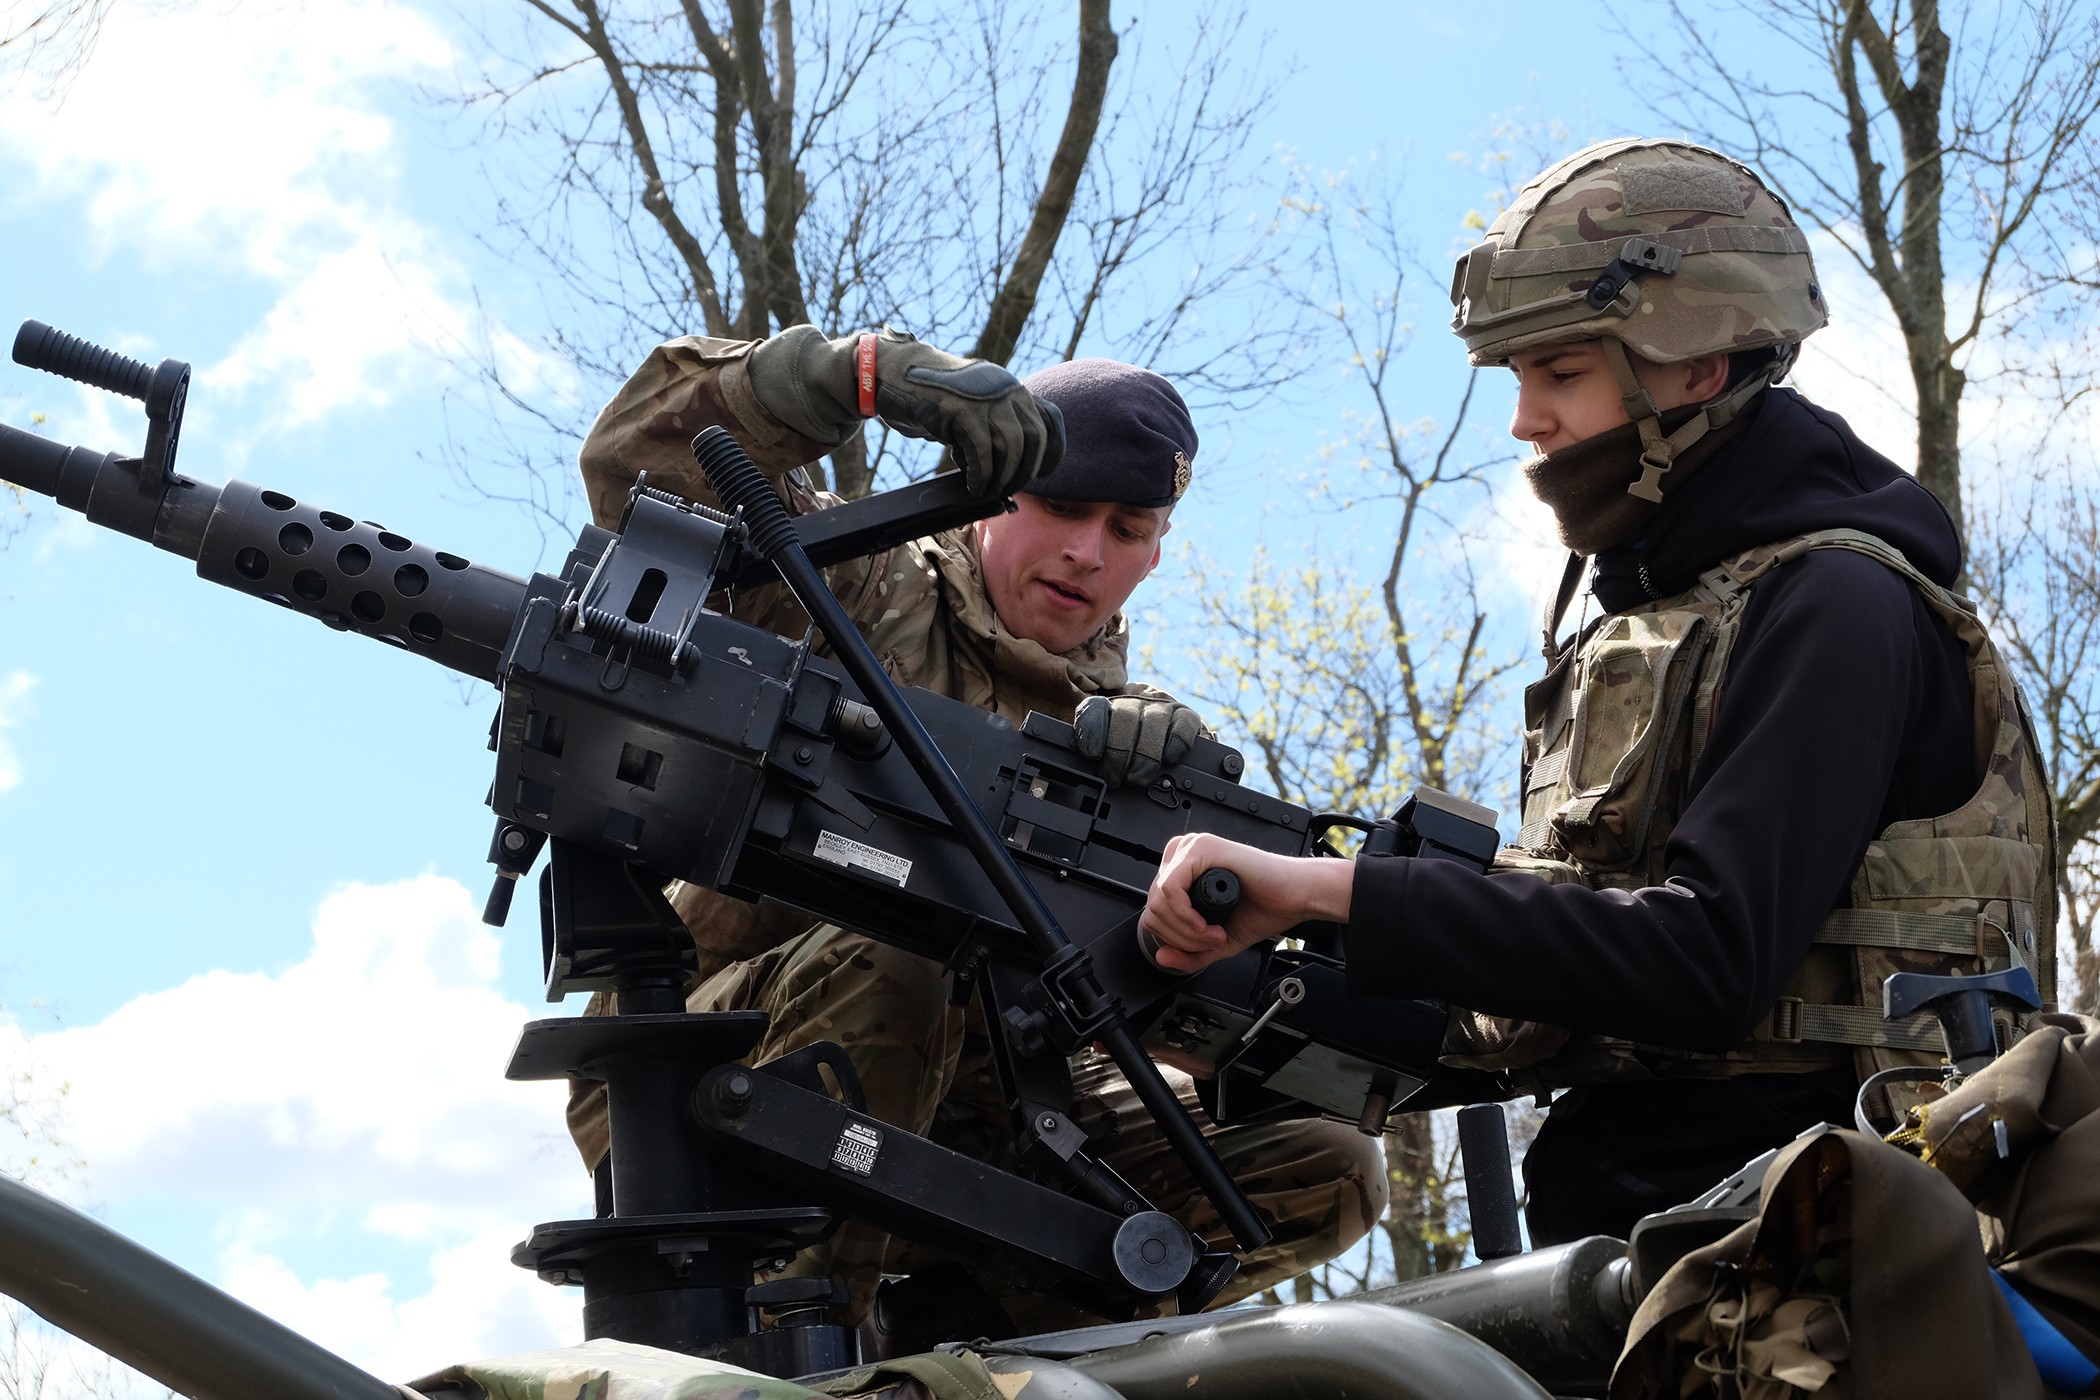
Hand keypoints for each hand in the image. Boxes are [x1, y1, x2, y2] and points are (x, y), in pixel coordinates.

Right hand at [747, 325, 1062, 496]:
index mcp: (1011, 387)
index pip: (1050, 419)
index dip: (1051, 451)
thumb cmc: (931, 398)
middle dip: (1025, 471)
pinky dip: (980, 474)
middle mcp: (1005, 388)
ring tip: (989, 490)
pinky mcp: (960, 408)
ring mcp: (983, 396)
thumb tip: (1008, 470)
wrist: (891, 373)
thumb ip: (994, 426)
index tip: (1041, 474)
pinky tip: (972, 486)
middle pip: (1034, 438)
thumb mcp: (972, 406)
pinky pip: (981, 450)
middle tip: (1009, 489)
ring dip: (1003, 476)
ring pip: (1011, 445)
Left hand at [1072, 695, 1201, 787]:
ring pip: (1152, 724)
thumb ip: (1097, 756)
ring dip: (1144, 756)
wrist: (1168, 737)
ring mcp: (1161, 707)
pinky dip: (1174, 745)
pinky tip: (1168, 759)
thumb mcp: (1108, 751)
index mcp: (1108, 707)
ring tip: (1138, 778)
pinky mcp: (1186, 716)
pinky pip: (1181, 726)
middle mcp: (1134, 702)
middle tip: (1115, 778)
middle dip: (1118, 753)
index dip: (1092, 731)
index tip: (1092, 753)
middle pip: (1124, 718)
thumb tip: (1086, 770)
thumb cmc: (1130, 752)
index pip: (1094, 709)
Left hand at [1138, 833, 1354, 973]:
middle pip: (1152, 908)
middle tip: (1211, 941)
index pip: (1153, 910)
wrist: (1296, 897)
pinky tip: (1209, 926)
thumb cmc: (1265, 908)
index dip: (1175, 939)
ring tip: (1215, 935)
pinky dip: (1187, 917)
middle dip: (1181, 938)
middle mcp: (1183, 856)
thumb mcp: (1217, 941)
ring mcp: (1192, 848)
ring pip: (1159, 901)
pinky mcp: (1204, 848)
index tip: (1203, 946)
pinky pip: (1171, 889)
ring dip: (1187, 932)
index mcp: (1182, 872)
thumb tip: (1161, 957)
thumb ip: (1189, 953)